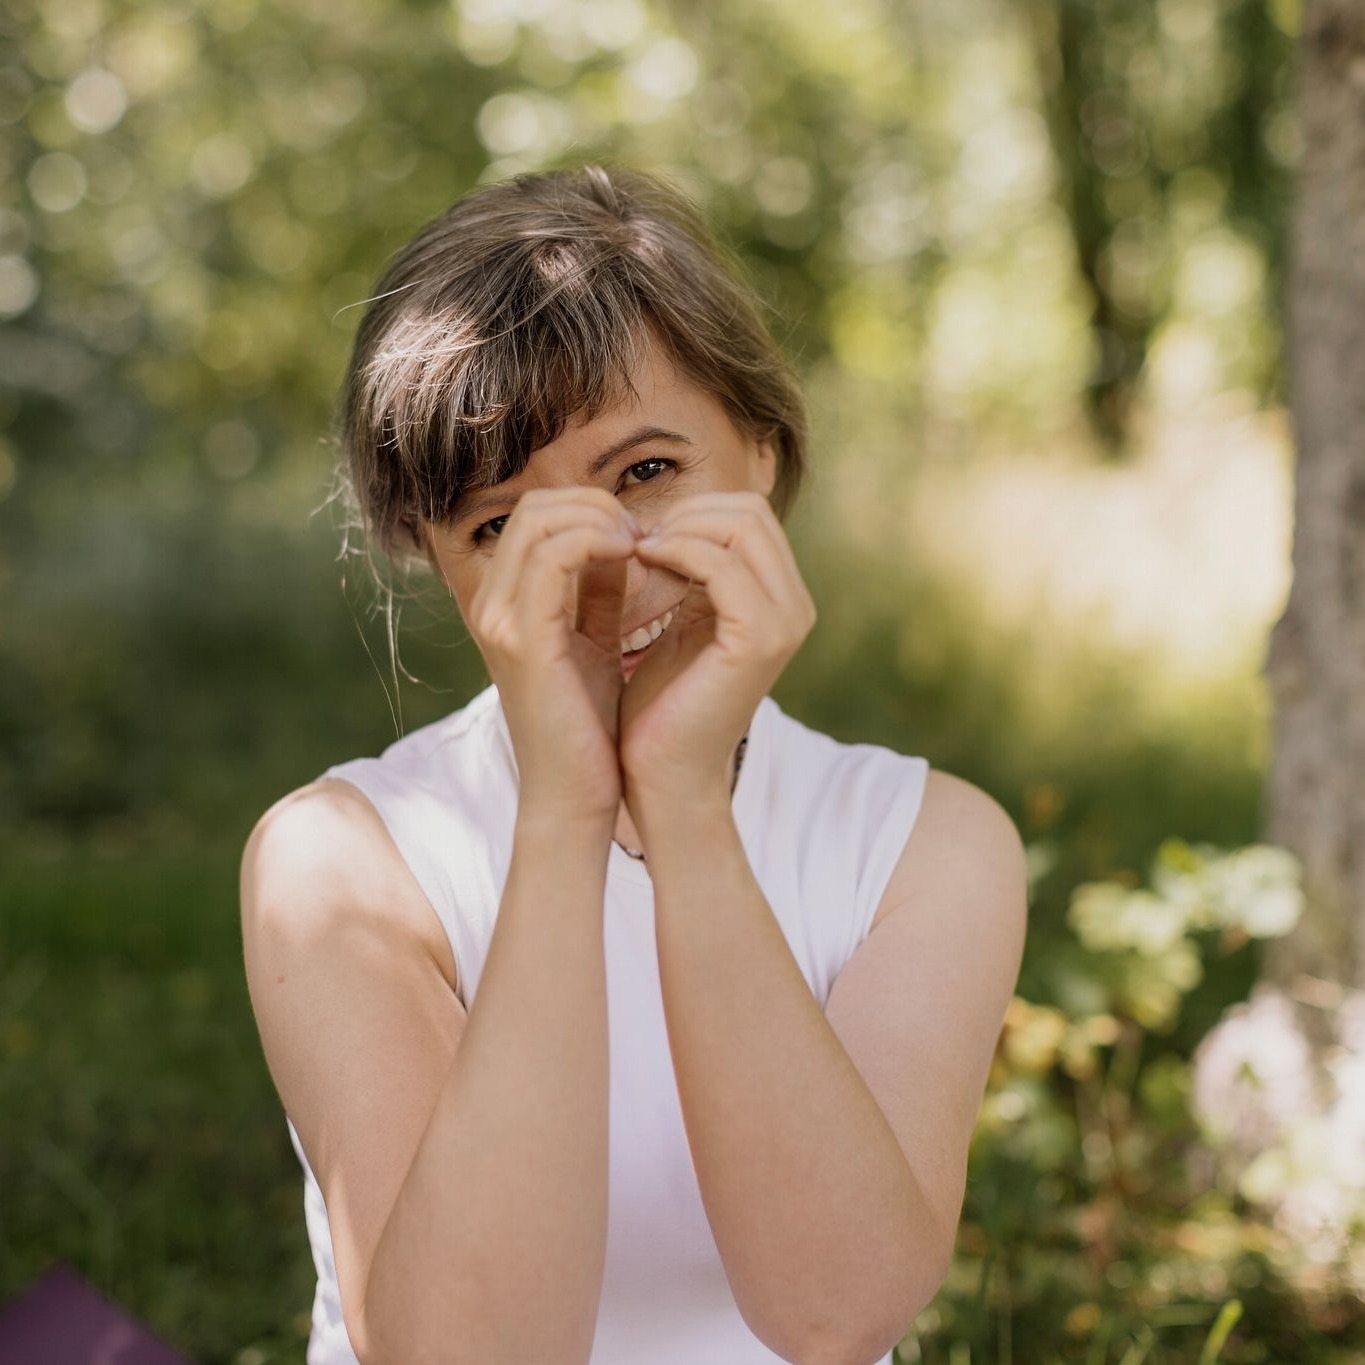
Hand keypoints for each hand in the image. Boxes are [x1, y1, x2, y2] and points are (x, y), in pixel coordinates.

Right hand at [463, 487, 638, 822]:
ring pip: (540, 521)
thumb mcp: (594, 643)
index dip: (590, 509)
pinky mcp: (522, 639)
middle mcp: (491, 605)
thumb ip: (597, 591)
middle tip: (645, 535)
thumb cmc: (588, 726)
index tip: (639, 536)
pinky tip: (634, 560)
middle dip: (596, 506)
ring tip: (643, 546)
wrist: (574, 794)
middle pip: (533, 508)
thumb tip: (621, 541)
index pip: (535, 516)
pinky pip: (555, 556)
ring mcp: (500, 619)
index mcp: (505, 603)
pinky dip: (599, 543)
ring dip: (601, 520)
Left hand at [619, 491, 816, 807]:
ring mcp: (784, 622)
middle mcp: (794, 606)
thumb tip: (668, 516)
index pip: (749, 513)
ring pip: (741, 526)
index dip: (691, 512)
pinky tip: (645, 564)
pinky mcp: (758, 640)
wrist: (663, 773)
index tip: (642, 540)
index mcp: (780, 599)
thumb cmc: (662, 704)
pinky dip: (678, 551)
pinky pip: (722, 565)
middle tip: (637, 542)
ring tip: (638, 554)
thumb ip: (690, 571)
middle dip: (686, 514)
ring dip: (679, 529)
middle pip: (750, 510)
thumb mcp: (680, 621)